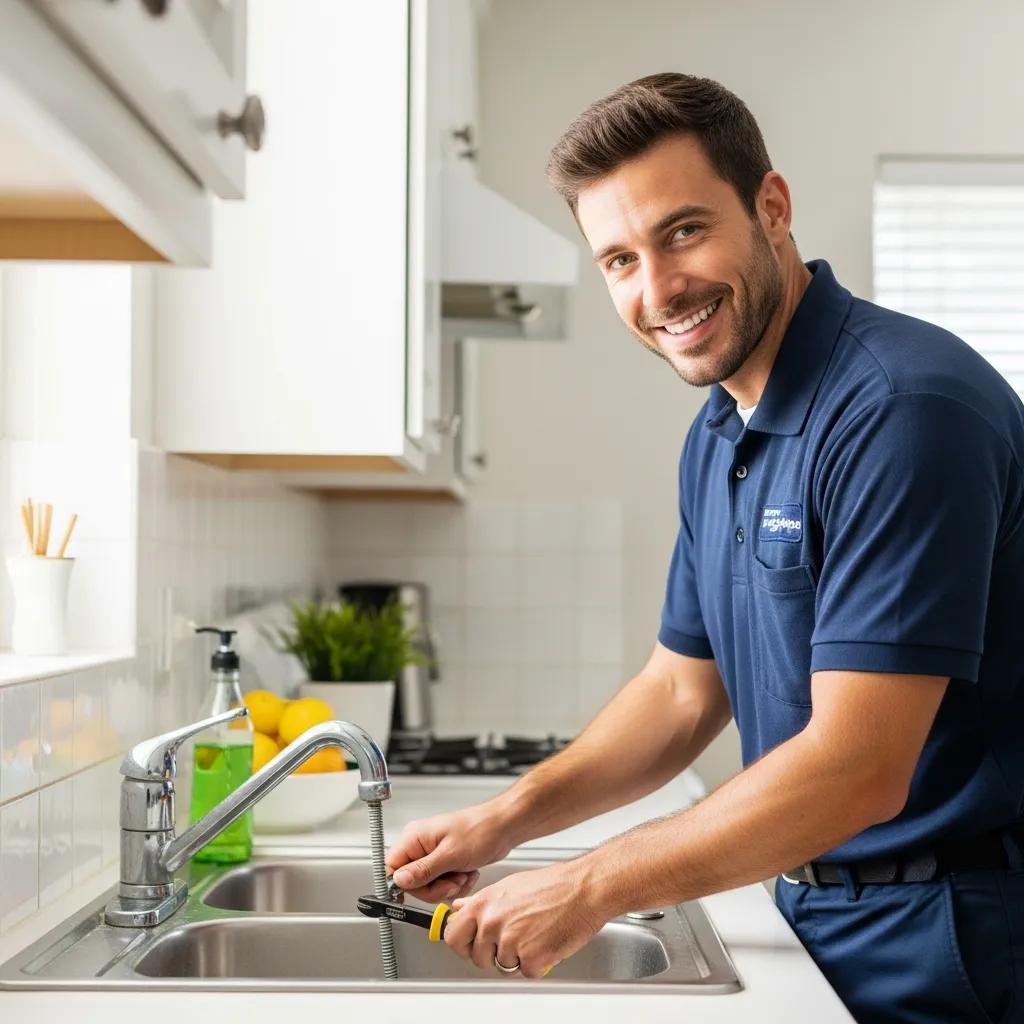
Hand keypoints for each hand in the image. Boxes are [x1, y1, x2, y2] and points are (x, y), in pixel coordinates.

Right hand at [385, 801, 513, 902]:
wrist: (503, 828)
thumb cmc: (480, 830)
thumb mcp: (450, 854)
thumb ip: (423, 870)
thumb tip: (399, 881)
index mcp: (415, 837)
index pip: (392, 868)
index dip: (403, 884)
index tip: (419, 892)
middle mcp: (420, 846)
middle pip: (411, 882)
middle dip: (434, 889)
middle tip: (451, 882)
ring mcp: (433, 855)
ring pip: (429, 887)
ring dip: (448, 887)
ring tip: (463, 874)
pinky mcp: (445, 863)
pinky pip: (443, 885)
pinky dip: (457, 885)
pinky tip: (467, 874)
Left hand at [442, 859, 608, 978]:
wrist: (583, 889)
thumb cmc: (552, 885)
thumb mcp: (508, 886)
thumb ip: (481, 901)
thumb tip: (459, 908)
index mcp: (484, 904)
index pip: (454, 936)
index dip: (463, 944)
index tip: (472, 944)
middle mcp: (493, 922)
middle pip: (477, 957)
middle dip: (492, 955)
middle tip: (511, 942)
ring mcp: (510, 941)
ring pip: (503, 966)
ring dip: (518, 958)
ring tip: (535, 935)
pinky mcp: (531, 958)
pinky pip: (526, 973)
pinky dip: (538, 964)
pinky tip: (546, 943)